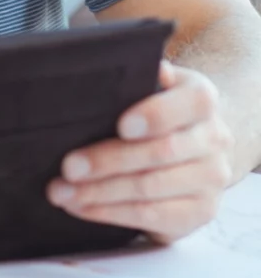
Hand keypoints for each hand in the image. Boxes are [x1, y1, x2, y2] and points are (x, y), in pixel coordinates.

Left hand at [46, 62, 233, 242]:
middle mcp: (214, 138)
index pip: (189, 103)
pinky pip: (151, 216)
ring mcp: (211, 179)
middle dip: (107, 161)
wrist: (195, 141)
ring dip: (99, 193)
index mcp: (201, 98)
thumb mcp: (150, 83)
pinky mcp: (200, 211)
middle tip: (67, 167)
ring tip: (61, 191)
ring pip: (150, 189)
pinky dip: (110, 213)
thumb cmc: (155, 104)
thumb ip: (136, 75)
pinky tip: (80, 207)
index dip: (156, 115)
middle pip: (160, 153)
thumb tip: (115, 61)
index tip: (122, 126)